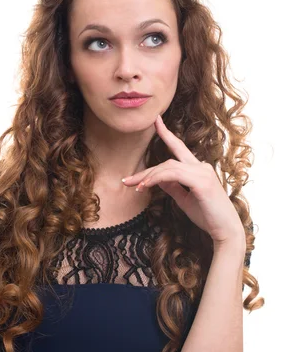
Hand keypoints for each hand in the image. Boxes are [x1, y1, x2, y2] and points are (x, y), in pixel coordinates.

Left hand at [122, 114, 244, 243]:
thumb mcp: (184, 199)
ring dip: (149, 177)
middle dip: (146, 170)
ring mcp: (202, 172)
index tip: (155, 120)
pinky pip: (173, 175)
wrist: (225, 231)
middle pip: (168, 161)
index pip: (179, 147)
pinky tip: (145, 186)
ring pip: (168, 167)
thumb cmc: (207, 216)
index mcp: (198, 169)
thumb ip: (172, 186)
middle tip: (126, 180)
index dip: (166, 133)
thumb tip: (157, 178)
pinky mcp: (201, 182)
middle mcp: (201, 166)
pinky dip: (156, 179)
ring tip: (135, 187)